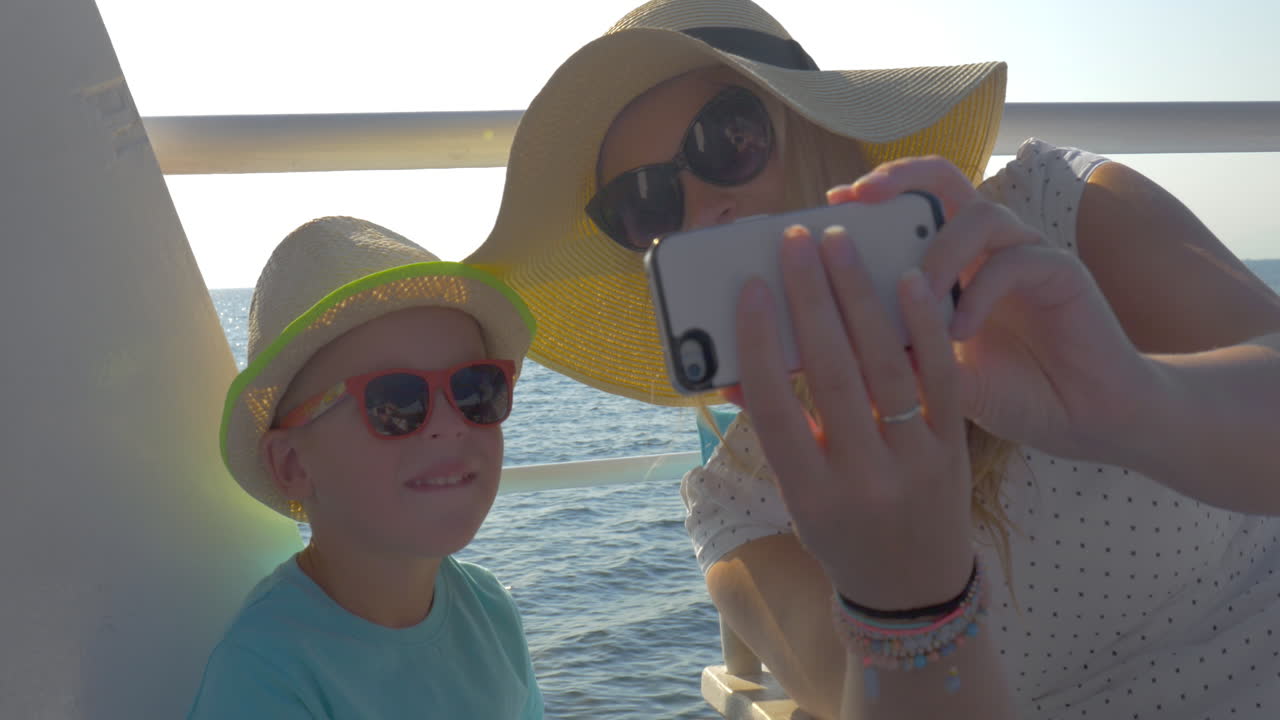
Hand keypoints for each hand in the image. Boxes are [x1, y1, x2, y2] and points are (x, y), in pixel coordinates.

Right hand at [731, 223, 974, 610]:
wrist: (915, 588)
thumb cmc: (840, 533)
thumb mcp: (797, 497)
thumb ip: (774, 432)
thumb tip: (734, 368)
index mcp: (809, 495)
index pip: (776, 408)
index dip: (759, 344)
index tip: (752, 289)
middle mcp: (862, 479)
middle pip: (831, 374)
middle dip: (810, 300)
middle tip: (796, 242)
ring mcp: (914, 464)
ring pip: (884, 366)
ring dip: (860, 297)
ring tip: (841, 246)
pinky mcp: (955, 449)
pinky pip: (939, 378)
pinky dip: (922, 326)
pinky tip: (908, 280)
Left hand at [833, 156, 1156, 463]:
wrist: (1085, 420)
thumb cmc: (1012, 392)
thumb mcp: (936, 377)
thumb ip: (892, 356)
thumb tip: (818, 353)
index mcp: (953, 262)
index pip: (909, 206)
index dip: (870, 197)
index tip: (826, 207)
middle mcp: (987, 247)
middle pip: (944, 180)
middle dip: (897, 179)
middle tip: (855, 199)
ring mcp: (1027, 254)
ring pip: (980, 215)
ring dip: (938, 250)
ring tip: (911, 294)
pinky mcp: (1062, 274)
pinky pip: (1016, 261)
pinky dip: (981, 293)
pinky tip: (959, 331)